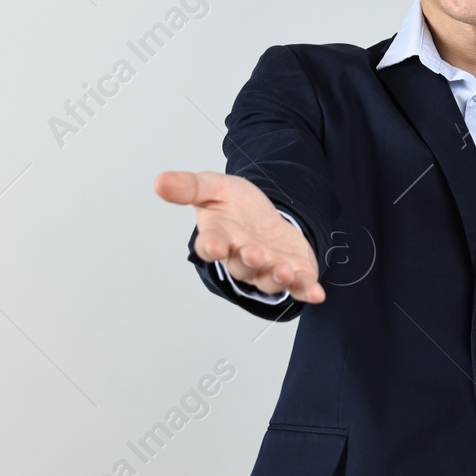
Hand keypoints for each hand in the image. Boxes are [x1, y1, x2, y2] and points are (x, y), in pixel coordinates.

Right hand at [155, 170, 325, 303]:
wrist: (266, 214)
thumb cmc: (236, 205)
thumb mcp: (214, 187)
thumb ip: (189, 187)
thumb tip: (159, 181)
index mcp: (219, 238)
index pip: (209, 246)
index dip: (211, 247)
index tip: (214, 246)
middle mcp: (240, 258)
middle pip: (241, 266)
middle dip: (248, 262)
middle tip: (253, 254)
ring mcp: (267, 269)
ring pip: (268, 279)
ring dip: (276, 277)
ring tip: (283, 270)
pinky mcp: (292, 273)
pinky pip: (298, 286)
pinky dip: (306, 291)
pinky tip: (316, 293)